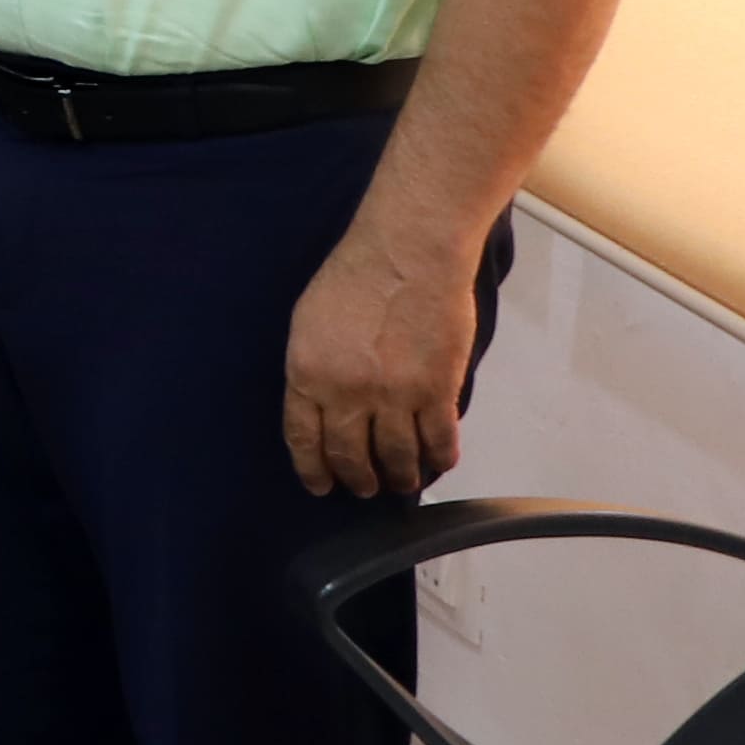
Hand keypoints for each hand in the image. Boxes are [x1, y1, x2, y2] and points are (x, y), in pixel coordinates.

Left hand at [284, 230, 490, 496]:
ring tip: (402, 483)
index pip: (304, 439)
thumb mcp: (307, 324)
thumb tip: (320, 406)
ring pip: (397, 457)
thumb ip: (313, 369)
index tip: (321, 487)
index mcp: (306, 375)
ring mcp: (394, 396)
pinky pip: (439, 440)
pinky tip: (440, 463)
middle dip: (358, 481)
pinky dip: (441, 458)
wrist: (407, 254)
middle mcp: (346, 394)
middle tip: (365, 490)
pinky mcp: (437, 391)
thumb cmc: (353, 278)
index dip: (314, 470)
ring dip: (401, 477)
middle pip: (350, 456)